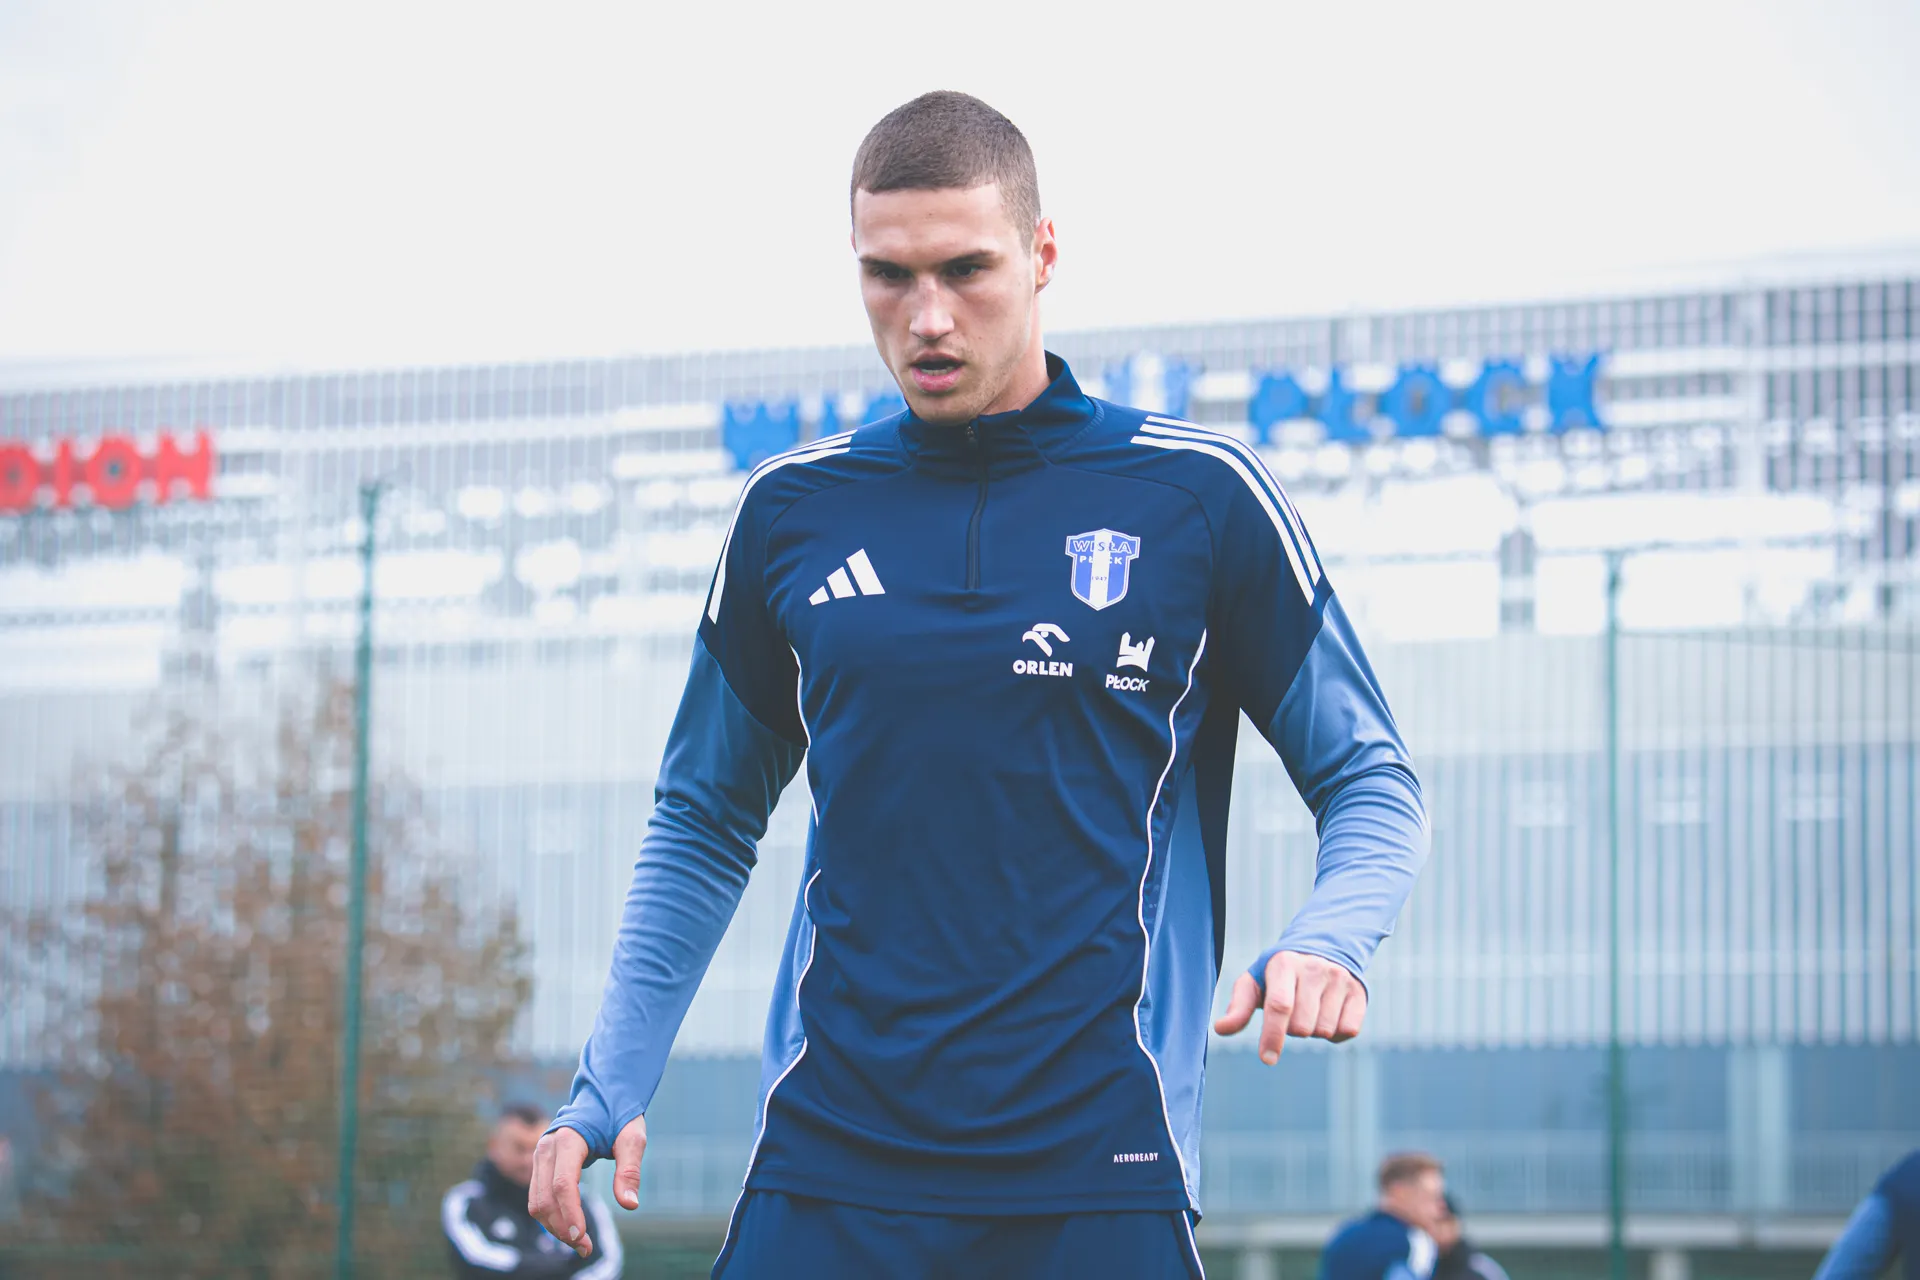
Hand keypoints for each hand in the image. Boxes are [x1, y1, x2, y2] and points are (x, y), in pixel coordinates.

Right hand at [527, 1116, 646, 1258]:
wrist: (602, 1093)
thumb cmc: (619, 1114)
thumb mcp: (632, 1137)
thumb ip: (630, 1169)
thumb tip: (630, 1204)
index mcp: (568, 1138)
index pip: (563, 1184)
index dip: (570, 1213)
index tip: (583, 1238)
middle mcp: (546, 1146)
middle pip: (544, 1198)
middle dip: (562, 1227)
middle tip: (586, 1248)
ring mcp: (539, 1154)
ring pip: (536, 1202)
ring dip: (554, 1227)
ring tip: (581, 1244)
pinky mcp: (540, 1163)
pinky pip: (537, 1197)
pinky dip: (551, 1216)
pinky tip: (571, 1229)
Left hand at [1212, 951, 1365, 1064]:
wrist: (1323, 947)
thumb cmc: (1280, 974)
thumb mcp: (1256, 982)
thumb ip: (1239, 1006)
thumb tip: (1220, 1029)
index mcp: (1284, 964)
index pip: (1280, 1006)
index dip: (1273, 1036)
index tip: (1267, 1059)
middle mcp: (1314, 968)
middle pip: (1302, 1026)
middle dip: (1293, 1030)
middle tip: (1293, 1012)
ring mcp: (1339, 978)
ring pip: (1325, 1031)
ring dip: (1314, 1030)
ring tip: (1310, 1008)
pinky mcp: (1359, 991)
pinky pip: (1348, 1031)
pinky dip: (1336, 1034)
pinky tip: (1329, 1013)